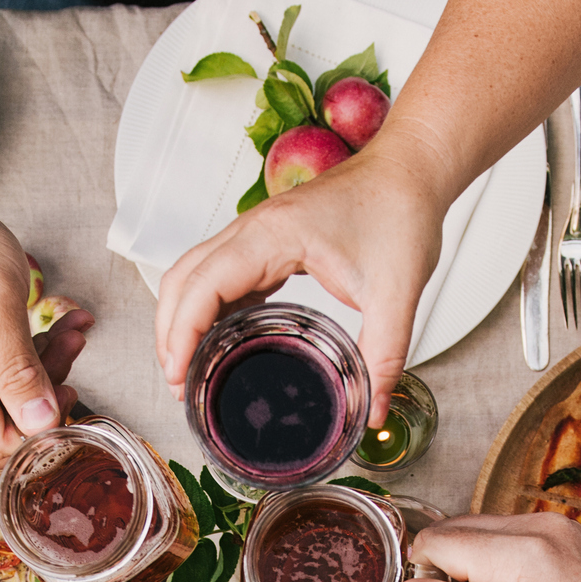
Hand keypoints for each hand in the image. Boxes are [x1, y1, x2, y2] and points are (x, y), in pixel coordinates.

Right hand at [154, 144, 443, 424]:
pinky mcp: (268, 240)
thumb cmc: (401, 210)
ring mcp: (256, 233)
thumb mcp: (396, 294)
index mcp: (272, 236)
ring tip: (190, 370)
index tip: (178, 378)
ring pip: (195, 275)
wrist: (411, 170)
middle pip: (182, 280)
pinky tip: (221, 342)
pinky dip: (209, 309)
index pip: (203, 285)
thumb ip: (384, 357)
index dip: (181, 335)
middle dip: (170, 334)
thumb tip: (374, 411)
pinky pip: (221, 275)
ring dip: (183, 319)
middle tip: (179, 387)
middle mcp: (253, 230)